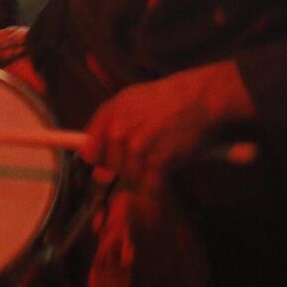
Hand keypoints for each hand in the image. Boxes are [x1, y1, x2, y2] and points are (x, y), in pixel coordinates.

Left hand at [82, 62, 253, 187]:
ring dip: (142, 176)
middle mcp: (118, 132)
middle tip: (143, 155)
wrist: (197, 99)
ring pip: (130, 179)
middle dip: (124, 167)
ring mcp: (138, 148)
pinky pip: (149, 187)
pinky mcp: (158, 162)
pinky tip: (164, 171)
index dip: (99, 160)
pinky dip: (156, 186)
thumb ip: (105, 124)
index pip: (89, 153)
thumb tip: (90, 152)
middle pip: (110, 169)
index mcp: (108, 115)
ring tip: (156, 158)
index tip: (108, 161)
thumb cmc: (162, 98)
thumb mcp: (126, 99)